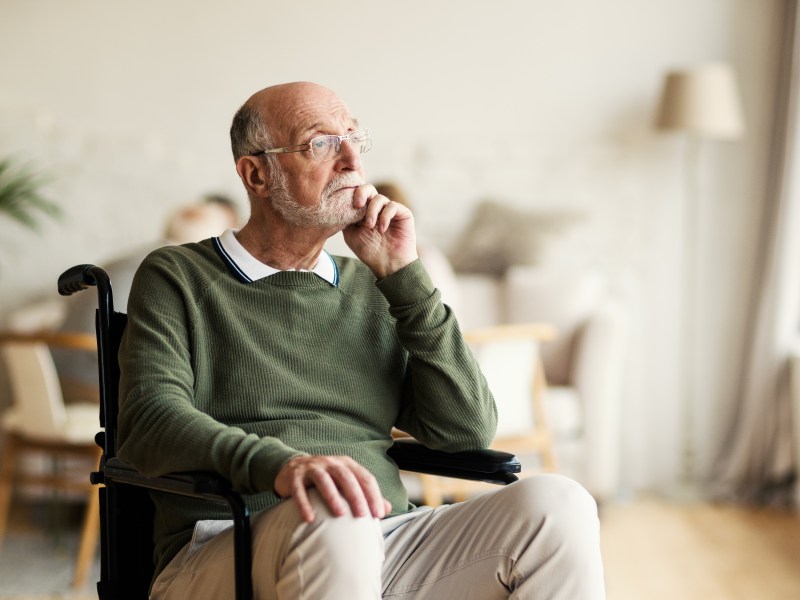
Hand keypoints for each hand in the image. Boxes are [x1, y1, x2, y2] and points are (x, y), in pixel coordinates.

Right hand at [274, 455, 391, 522]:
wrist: (292, 468)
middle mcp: (330, 463)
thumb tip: (387, 508)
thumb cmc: (326, 480)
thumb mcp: (346, 483)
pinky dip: (304, 503)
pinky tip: (309, 518)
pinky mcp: (294, 477)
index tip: (379, 514)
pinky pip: (299, 490)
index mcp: (346, 464)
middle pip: (346, 477)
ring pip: (324, 480)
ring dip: (332, 496)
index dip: (374, 495)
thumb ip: (365, 494)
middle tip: (363, 515)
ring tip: (340, 514)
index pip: (364, 477)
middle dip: (356, 496)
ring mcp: (312, 468)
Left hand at [343, 185, 417, 278]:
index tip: (350, 205)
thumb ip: (347, 217)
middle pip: (368, 188)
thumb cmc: (369, 251)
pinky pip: (392, 206)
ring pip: (379, 198)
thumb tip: (343, 203)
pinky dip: (385, 216)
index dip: (352, 195)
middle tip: (358, 205)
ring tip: (370, 226)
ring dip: (372, 212)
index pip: (357, 195)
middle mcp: (377, 208)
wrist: (388, 264)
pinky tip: (382, 229)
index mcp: (364, 212)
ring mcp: (390, 210)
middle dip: (361, 193)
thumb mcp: (351, 234)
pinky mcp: (403, 213)